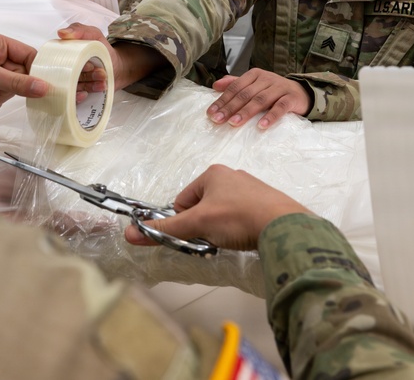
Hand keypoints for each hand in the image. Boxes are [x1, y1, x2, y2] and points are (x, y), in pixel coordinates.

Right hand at [57, 23, 166, 90]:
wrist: (117, 67)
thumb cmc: (102, 50)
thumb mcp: (93, 35)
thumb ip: (79, 30)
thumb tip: (61, 33)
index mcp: (62, 56)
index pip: (55, 61)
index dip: (69, 63)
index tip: (88, 63)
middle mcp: (63, 70)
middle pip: (65, 76)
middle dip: (83, 75)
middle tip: (98, 71)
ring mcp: (70, 84)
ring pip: (72, 87)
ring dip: (88, 85)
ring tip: (102, 79)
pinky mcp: (76, 94)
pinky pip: (72, 98)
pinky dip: (79, 97)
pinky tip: (89, 93)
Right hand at [124, 165, 311, 250]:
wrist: (284, 225)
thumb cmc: (238, 217)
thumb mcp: (197, 224)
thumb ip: (165, 230)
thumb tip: (129, 234)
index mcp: (213, 173)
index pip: (183, 200)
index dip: (185, 221)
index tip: (197, 233)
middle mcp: (231, 175)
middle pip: (202, 207)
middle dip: (204, 225)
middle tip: (215, 238)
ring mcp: (250, 188)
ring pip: (222, 213)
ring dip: (222, 228)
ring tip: (233, 239)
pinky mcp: (265, 202)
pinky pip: (242, 216)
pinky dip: (240, 228)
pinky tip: (247, 237)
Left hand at [208, 68, 311, 129]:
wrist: (301, 92)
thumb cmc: (273, 91)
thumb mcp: (254, 85)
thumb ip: (235, 84)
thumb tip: (215, 85)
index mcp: (254, 75)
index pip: (235, 87)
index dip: (222, 100)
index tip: (211, 113)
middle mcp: (266, 79)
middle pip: (245, 94)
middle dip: (230, 107)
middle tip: (218, 120)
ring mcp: (279, 88)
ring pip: (260, 100)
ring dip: (246, 112)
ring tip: (234, 123)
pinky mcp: (291, 98)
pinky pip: (280, 107)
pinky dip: (270, 116)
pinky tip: (261, 126)